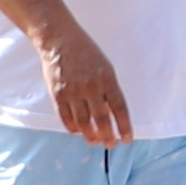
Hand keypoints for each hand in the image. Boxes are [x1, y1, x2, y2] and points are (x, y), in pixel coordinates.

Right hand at [41, 28, 131, 145]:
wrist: (60, 40)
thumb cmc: (86, 53)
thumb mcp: (104, 68)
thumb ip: (108, 90)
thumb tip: (110, 114)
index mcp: (107, 79)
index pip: (120, 108)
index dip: (125, 126)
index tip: (128, 139)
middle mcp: (91, 87)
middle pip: (102, 119)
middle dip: (108, 136)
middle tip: (111, 144)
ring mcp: (73, 91)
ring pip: (83, 123)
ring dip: (91, 136)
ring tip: (95, 141)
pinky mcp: (58, 94)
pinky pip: (66, 118)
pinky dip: (73, 128)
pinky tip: (78, 131)